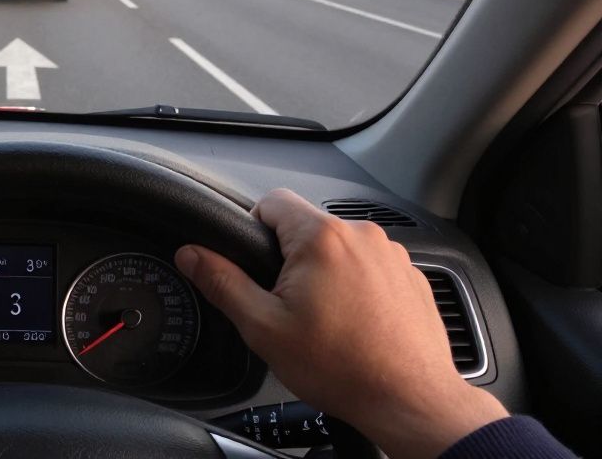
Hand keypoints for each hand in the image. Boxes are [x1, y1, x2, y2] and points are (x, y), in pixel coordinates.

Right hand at [174, 188, 506, 458]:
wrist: (409, 401)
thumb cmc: (341, 367)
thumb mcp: (264, 327)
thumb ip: (223, 282)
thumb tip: (191, 254)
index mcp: (321, 238)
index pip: (271, 201)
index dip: (252, 229)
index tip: (255, 265)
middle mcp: (361, 235)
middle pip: (306, 227)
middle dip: (290, 259)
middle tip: (288, 305)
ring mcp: (391, 254)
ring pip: (339, 248)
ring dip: (325, 272)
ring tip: (325, 320)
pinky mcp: (411, 275)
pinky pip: (370, 266)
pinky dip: (357, 287)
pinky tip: (354, 323)